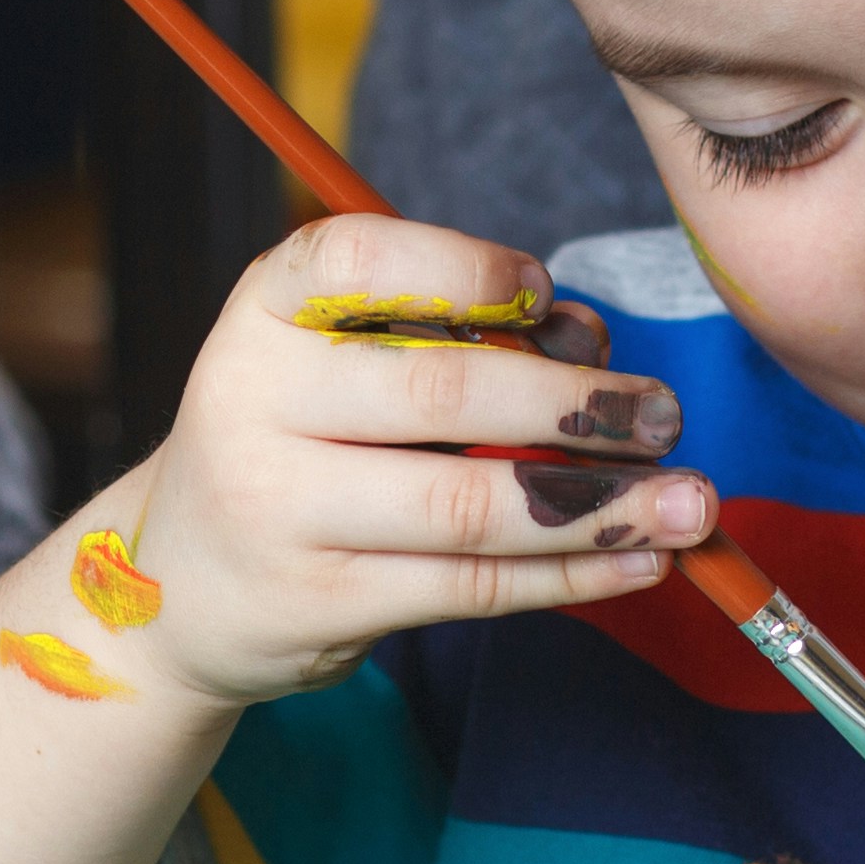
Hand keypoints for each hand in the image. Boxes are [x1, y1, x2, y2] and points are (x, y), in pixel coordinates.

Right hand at [97, 214, 707, 705]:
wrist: (177, 583)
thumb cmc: (296, 443)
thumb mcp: (333, 361)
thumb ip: (448, 335)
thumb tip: (591, 347)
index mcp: (262, 311)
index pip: (359, 260)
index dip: (468, 270)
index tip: (548, 294)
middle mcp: (253, 402)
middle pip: (442, 393)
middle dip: (576, 405)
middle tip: (665, 415)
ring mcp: (279, 511)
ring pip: (468, 507)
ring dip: (600, 505)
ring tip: (687, 502)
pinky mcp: (319, 603)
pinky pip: (469, 589)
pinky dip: (570, 575)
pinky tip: (638, 560)